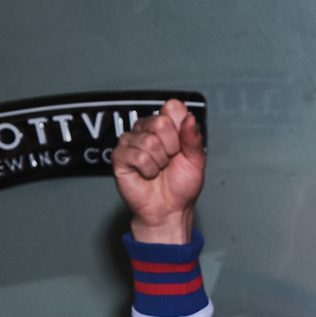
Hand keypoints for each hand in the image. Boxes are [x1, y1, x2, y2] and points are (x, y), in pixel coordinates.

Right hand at [112, 97, 206, 247]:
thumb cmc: (181, 185)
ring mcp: (131, 141)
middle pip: (160, 122)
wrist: (169, 209)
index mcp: (166, 126)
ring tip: (159, 169)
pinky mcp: (119, 155)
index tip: (182, 147)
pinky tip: (148, 174)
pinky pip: (138, 156)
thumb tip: (190, 117)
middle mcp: (146, 129)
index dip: (181, 129)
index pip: (173, 107)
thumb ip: (194, 138)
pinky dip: (149, 170)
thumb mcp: (196, 161)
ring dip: (160, 162)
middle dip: (172, 148)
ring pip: (149, 141)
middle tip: (170, 161)